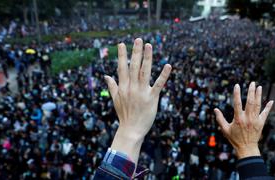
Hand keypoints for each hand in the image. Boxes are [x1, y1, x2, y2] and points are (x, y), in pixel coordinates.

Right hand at [104, 38, 171, 163]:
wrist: (131, 130)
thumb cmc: (124, 115)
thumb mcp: (115, 100)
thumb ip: (112, 86)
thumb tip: (106, 76)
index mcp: (123, 87)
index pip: (122, 68)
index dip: (122, 56)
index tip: (122, 44)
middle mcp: (131, 88)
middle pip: (133, 67)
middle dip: (135, 52)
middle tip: (138, 39)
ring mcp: (141, 92)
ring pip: (144, 72)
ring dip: (147, 58)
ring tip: (149, 45)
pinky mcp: (152, 98)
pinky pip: (158, 84)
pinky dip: (163, 75)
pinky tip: (168, 65)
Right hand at [214, 82, 273, 158]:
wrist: (246, 147)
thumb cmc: (234, 138)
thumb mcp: (225, 129)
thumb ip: (220, 118)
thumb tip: (215, 109)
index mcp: (238, 119)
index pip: (237, 103)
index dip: (237, 94)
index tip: (237, 85)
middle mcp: (248, 118)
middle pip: (250, 102)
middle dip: (251, 91)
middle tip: (252, 83)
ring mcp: (255, 120)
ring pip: (258, 105)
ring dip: (258, 95)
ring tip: (259, 87)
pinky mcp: (261, 123)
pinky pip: (265, 113)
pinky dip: (268, 107)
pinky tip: (271, 101)